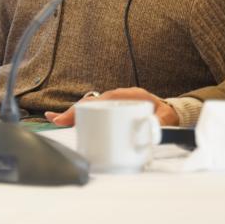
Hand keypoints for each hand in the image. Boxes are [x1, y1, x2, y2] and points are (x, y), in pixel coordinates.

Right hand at [45, 87, 179, 127]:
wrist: (170, 112)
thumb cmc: (166, 115)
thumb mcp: (165, 118)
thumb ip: (159, 123)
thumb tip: (151, 128)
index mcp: (129, 95)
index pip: (104, 99)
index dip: (88, 108)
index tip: (74, 116)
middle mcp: (118, 97)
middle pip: (92, 103)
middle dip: (73, 111)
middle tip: (57, 120)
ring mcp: (113, 103)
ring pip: (90, 106)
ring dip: (73, 113)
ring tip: (55, 119)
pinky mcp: (111, 111)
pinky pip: (93, 111)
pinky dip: (79, 116)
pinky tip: (64, 120)